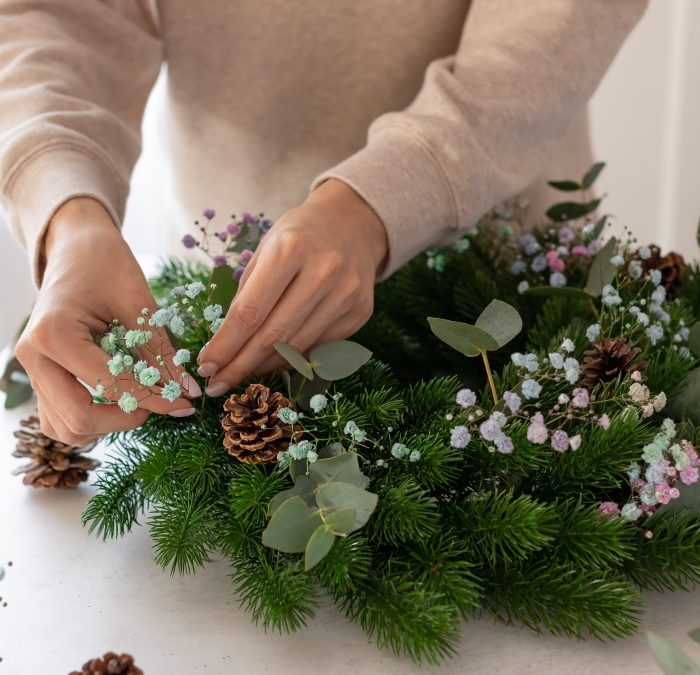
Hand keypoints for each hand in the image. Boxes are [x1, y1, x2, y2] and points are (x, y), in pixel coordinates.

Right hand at [16, 198, 198, 445]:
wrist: (75, 248)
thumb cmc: (105, 264)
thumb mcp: (138, 302)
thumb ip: (160, 350)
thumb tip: (188, 390)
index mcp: (54, 334)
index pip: (110, 384)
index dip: (154, 399)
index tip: (186, 403)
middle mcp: (33, 357)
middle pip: (78, 419)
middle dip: (125, 419)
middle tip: (160, 403)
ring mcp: (31, 369)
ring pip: (65, 427)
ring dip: (106, 425)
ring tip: (140, 402)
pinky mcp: (40, 376)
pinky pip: (59, 416)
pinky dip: (91, 419)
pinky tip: (120, 401)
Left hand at [197, 179, 387, 394]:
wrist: (352, 224)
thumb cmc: (298, 237)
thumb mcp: (265, 250)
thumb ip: (247, 295)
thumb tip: (227, 347)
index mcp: (291, 249)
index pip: (251, 311)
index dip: (226, 344)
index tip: (206, 366)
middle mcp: (324, 271)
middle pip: (274, 335)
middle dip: (240, 365)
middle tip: (217, 385)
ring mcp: (347, 294)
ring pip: (297, 347)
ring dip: (264, 366)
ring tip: (242, 372)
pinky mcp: (360, 312)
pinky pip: (319, 348)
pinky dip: (292, 359)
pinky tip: (274, 361)